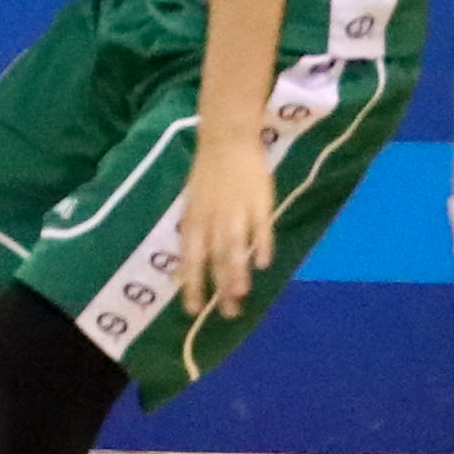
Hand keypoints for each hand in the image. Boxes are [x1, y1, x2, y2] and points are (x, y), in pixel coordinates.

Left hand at [176, 132, 276, 319]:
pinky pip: (260, 227)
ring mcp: (237, 211)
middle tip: (227, 313)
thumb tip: (188, 257)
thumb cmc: (207, 173)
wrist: (227, 139)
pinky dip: (261, 244)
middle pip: (215, 259)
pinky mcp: (259, 201)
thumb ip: (193, 229)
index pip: (190, 259)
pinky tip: (264, 262)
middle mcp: (213, 219)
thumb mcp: (191, 201)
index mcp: (194, 219)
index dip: (191, 285)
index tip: (193, 309)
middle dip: (220, 289)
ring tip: (240, 294)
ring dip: (237, 271)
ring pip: (235, 246)